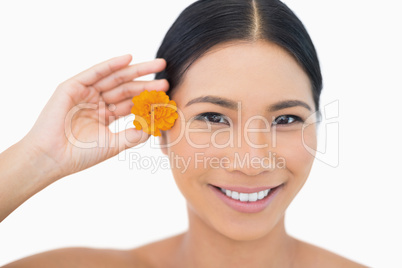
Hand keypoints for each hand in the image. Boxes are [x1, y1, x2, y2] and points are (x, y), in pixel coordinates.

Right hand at [22, 55, 168, 177]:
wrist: (52, 158)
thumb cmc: (80, 155)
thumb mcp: (113, 144)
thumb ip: (134, 135)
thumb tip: (155, 126)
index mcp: (105, 115)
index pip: (130, 102)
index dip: (148, 97)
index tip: (166, 94)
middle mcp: (96, 102)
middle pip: (126, 87)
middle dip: (146, 80)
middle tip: (167, 74)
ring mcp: (84, 93)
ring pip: (114, 78)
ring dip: (136, 70)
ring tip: (157, 65)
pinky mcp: (72, 87)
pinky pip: (95, 73)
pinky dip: (111, 65)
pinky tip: (129, 59)